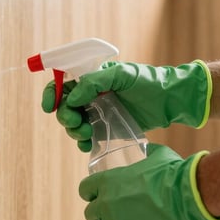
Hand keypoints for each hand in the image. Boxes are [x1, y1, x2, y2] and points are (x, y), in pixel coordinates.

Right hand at [41, 61, 210, 151]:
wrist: (170, 100)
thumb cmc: (148, 81)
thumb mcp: (122, 75)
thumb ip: (94, 82)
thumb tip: (71, 98)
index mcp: (91, 78)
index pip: (62, 83)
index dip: (52, 94)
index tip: (49, 107)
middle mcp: (91, 94)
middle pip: (64, 107)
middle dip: (65, 116)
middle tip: (77, 122)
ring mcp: (98, 112)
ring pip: (73, 123)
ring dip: (73, 130)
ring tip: (85, 134)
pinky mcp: (106, 128)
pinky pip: (86, 137)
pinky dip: (82, 142)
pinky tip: (87, 144)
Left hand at [79, 143, 219, 219]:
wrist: (188, 197)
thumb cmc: (174, 174)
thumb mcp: (158, 156)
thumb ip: (148, 152)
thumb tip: (147, 148)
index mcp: (107, 181)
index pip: (85, 189)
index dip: (92, 194)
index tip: (99, 196)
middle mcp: (105, 204)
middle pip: (90, 214)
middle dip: (100, 216)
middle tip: (114, 216)